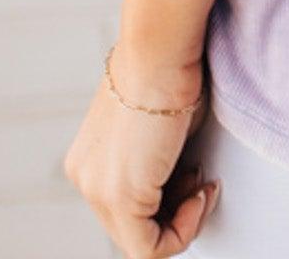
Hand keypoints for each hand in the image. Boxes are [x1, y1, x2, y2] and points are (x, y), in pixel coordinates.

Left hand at [64, 47, 220, 256]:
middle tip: (202, 181)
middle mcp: (85, 178)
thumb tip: (182, 177)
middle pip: (133, 225)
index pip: (127, 204)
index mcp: (89, 159)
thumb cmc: (169, 69)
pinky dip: (184, 231)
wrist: (161, 49)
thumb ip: (157, 158)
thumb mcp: (157, 123)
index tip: (194, 173)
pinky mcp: (120, 198)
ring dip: (183, 221)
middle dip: (176, 211)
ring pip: (141, 241)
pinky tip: (200, 197)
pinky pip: (151, 249)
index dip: (169, 198)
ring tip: (202, 186)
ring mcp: (98, 190)